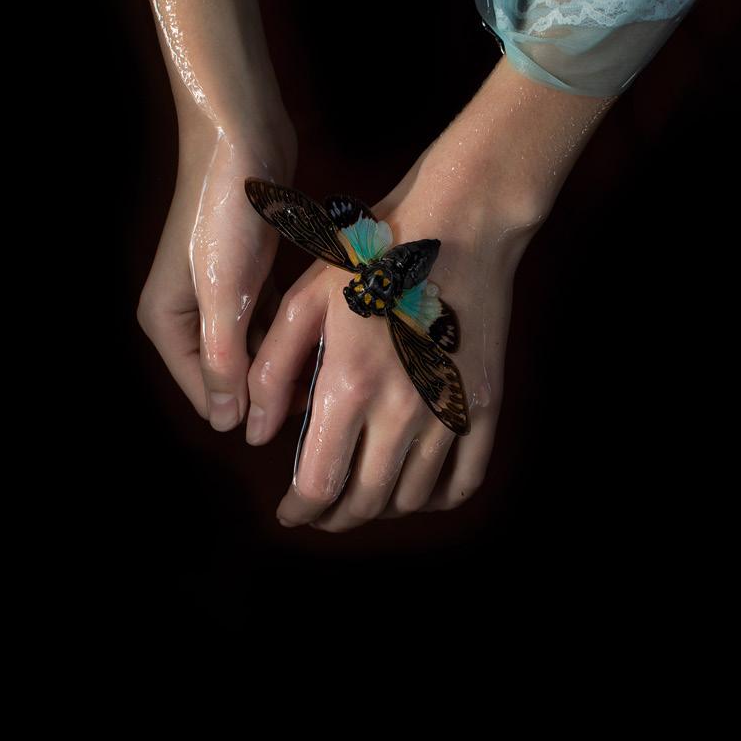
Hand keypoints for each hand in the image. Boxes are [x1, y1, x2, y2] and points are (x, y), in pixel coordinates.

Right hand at [138, 115, 295, 430]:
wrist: (242, 137)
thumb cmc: (226, 214)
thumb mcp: (223, 294)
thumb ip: (222, 360)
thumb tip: (226, 424)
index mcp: (166, 323)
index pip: (207, 395)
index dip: (249, 410)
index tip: (302, 416)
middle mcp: (186, 312)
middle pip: (232, 373)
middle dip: (272, 384)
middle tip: (326, 390)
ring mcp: (218, 291)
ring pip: (256, 345)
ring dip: (286, 357)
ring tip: (332, 367)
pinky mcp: (248, 270)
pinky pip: (270, 316)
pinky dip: (292, 328)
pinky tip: (326, 336)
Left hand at [246, 148, 536, 528]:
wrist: (461, 223)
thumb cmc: (375, 252)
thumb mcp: (305, 299)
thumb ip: (273, 370)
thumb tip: (256, 433)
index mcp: (349, 384)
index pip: (318, 484)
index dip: (299, 511)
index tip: (287, 513)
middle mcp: (402, 410)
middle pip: (365, 501)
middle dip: (335, 517)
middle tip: (318, 511)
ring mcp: (449, 410)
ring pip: (412, 497)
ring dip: (381, 508)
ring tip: (360, 495)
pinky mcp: (484, 404)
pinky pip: (464, 480)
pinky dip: (436, 498)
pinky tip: (415, 490)